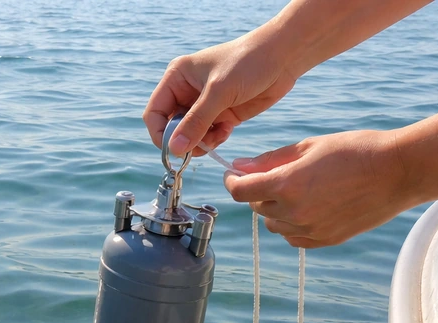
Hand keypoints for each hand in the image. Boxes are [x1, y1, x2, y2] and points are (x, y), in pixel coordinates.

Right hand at [143, 31, 298, 156]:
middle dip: (184, 140)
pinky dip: (214, 140)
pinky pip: (207, 137)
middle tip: (200, 146)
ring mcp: (204, 106)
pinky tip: (228, 130)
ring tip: (218, 135)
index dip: (160, 134)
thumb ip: (196, 122)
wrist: (283, 57)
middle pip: (171, 128)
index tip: (174, 149)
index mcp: (177, 78)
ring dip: (201, 142)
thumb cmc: (248, 62)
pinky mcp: (220, 115)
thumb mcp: (219, 92)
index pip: (155, 113)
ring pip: (190, 136)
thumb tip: (175, 149)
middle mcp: (186, 92)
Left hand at [224, 130, 413, 247]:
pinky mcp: (324, 240)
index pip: (241, 191)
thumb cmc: (355, 150)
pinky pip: (293, 237)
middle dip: (260, 191)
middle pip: (257, 207)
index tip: (235, 174)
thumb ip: (271, 160)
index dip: (233, 181)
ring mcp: (309, 230)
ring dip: (276, 209)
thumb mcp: (310, 146)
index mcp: (287, 185)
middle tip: (277, 175)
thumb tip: (239, 167)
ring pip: (274, 224)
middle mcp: (294, 212)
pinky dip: (292, 224)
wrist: (398, 172)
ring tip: (300, 190)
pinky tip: (309, 207)